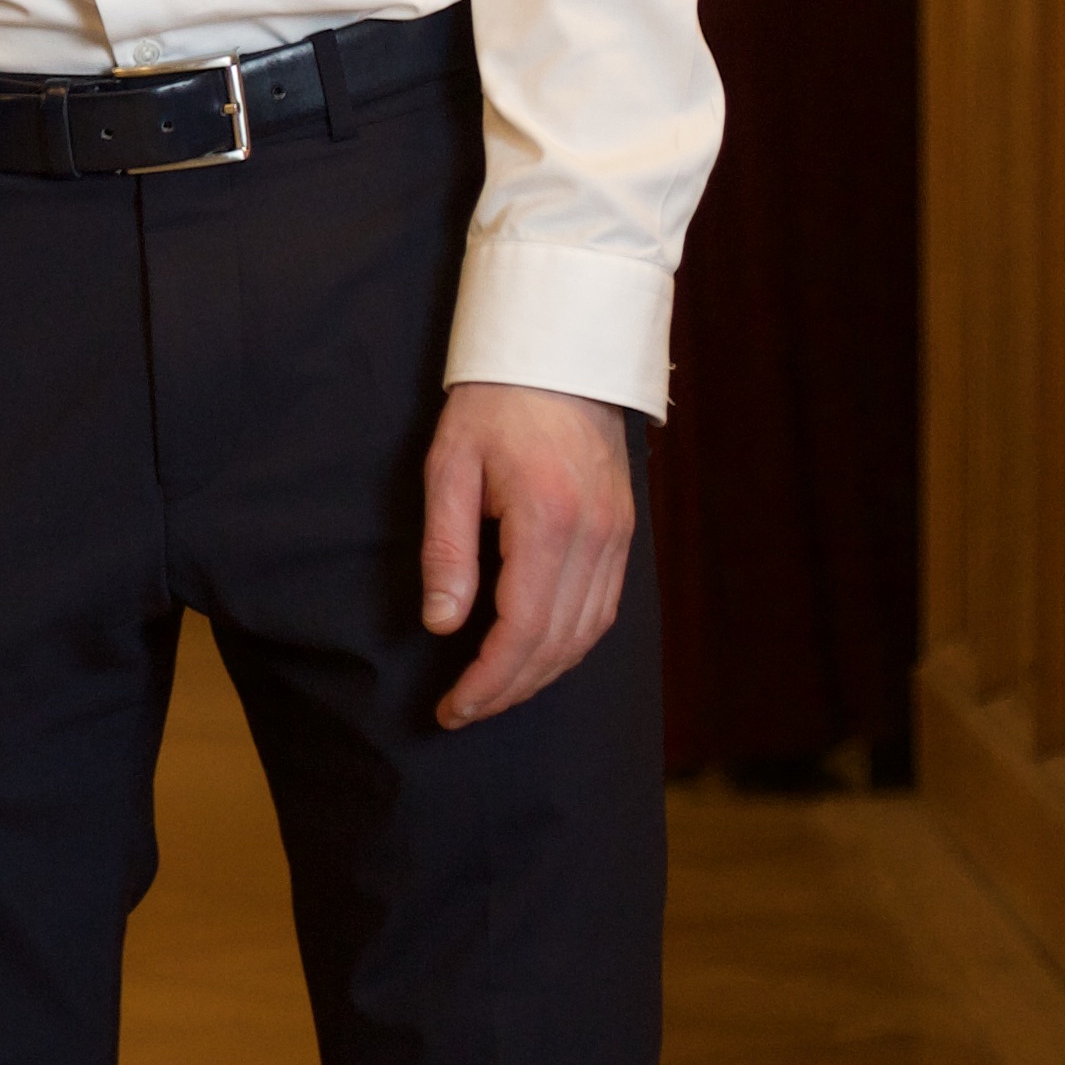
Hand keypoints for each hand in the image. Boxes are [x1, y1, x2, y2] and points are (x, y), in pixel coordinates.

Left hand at [417, 381, 637, 726]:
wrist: (558, 354)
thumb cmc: (492, 403)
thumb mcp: (449, 466)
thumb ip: (446, 549)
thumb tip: (441, 624)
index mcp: (547, 519)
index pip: (522, 628)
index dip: (488, 679)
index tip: (453, 707)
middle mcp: (594, 537)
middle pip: (557, 643)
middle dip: (510, 688)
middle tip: (464, 711)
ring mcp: (617, 537)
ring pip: (587, 634)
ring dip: (541, 674)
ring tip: (494, 692)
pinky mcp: (624, 534)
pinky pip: (603, 610)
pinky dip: (569, 644)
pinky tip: (536, 655)